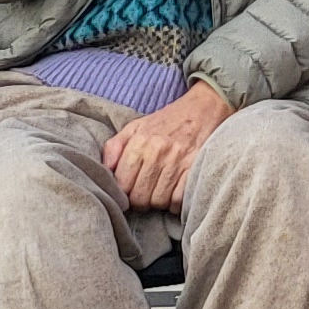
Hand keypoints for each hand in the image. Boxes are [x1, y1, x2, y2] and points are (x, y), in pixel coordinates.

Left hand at [104, 80, 228, 209]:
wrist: (205, 106)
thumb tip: (103, 170)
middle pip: (139, 196)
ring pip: (158, 200)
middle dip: (140, 201)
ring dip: (158, 202)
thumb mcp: (136, 126)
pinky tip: (174, 194)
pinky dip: (175, 203)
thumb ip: (114, 146)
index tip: (129, 191)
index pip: (121, 184)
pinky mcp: (196, 166)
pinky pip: (179, 199)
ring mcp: (178, 160)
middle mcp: (157, 151)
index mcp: (139, 142)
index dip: (123, 193)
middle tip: (145, 194)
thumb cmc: (167, 120)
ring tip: (159, 192)